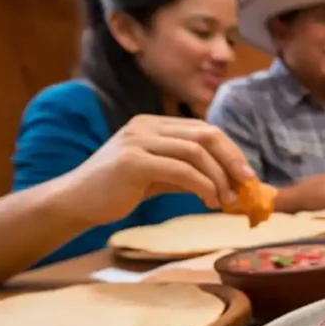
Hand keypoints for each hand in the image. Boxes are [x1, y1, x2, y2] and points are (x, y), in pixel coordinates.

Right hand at [59, 114, 254, 226]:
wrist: (75, 201)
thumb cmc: (118, 190)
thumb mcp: (160, 177)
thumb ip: (190, 174)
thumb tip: (231, 184)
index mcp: (154, 124)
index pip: (204, 129)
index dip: (230, 150)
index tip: (247, 174)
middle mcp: (146, 126)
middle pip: (205, 135)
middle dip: (232, 159)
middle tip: (248, 183)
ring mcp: (138, 141)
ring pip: (195, 152)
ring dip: (219, 177)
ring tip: (227, 200)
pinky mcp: (132, 161)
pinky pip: (180, 170)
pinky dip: (203, 186)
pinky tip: (210, 201)